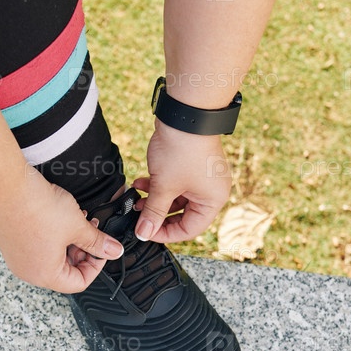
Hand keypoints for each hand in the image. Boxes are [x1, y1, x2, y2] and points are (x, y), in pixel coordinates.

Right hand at [0, 166, 123, 292]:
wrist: (5, 186)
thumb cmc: (37, 208)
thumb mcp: (77, 226)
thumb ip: (98, 242)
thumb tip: (115, 252)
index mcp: (45, 275)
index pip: (79, 283)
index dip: (96, 265)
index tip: (101, 247)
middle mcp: (29, 271)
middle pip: (65, 271)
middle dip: (82, 250)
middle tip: (90, 230)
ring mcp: (17, 258)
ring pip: (52, 257)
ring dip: (69, 241)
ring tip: (77, 220)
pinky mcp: (11, 243)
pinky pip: (38, 247)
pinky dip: (53, 236)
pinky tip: (60, 217)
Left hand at [133, 119, 231, 242]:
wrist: (183, 116)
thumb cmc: (182, 150)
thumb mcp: (164, 186)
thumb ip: (153, 212)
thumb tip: (144, 232)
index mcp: (213, 201)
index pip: (190, 229)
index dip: (165, 233)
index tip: (146, 232)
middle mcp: (211, 191)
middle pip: (182, 214)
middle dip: (158, 214)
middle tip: (139, 216)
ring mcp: (201, 178)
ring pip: (175, 198)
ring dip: (155, 199)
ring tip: (137, 198)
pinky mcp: (191, 166)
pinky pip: (174, 184)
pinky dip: (158, 185)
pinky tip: (141, 182)